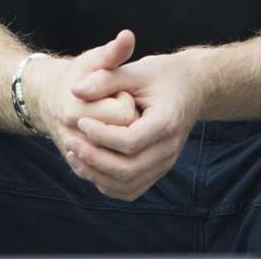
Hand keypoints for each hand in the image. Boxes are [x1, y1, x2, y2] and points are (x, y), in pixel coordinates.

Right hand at [23, 30, 139, 156]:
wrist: (49, 99)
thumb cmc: (76, 76)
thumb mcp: (92, 60)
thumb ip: (112, 52)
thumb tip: (128, 35)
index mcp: (77, 109)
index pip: (123, 115)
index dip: (128, 102)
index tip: (120, 93)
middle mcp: (73, 137)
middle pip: (122, 139)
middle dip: (129, 124)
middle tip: (121, 110)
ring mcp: (75, 155)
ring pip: (118, 161)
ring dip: (125, 144)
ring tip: (118, 124)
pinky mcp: (80, 168)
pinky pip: (109, 177)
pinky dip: (119, 162)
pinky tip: (118, 144)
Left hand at [59, 47, 204, 200]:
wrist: (190, 89)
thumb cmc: (160, 76)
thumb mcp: (135, 70)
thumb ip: (106, 79)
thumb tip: (75, 91)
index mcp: (166, 122)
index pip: (130, 141)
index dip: (101, 135)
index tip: (80, 120)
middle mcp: (168, 149)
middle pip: (128, 169)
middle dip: (94, 158)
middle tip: (70, 140)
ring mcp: (164, 163)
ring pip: (128, 184)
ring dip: (96, 174)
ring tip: (73, 154)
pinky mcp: (156, 170)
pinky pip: (130, 189)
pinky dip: (106, 183)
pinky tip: (87, 166)